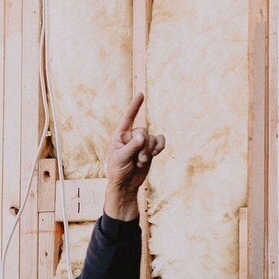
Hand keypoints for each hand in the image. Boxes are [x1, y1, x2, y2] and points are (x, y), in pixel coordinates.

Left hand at [104, 92, 164, 221]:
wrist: (126, 185)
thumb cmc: (118, 171)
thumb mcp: (121, 159)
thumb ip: (132, 147)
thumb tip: (143, 136)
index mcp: (120, 136)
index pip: (128, 118)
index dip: (134, 106)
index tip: (141, 94)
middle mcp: (131, 136)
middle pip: (143, 131)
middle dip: (143, 147)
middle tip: (138, 160)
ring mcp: (141, 142)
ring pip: (152, 138)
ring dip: (149, 151)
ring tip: (141, 163)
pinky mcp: (150, 149)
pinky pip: (160, 140)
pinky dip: (160, 146)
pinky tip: (156, 154)